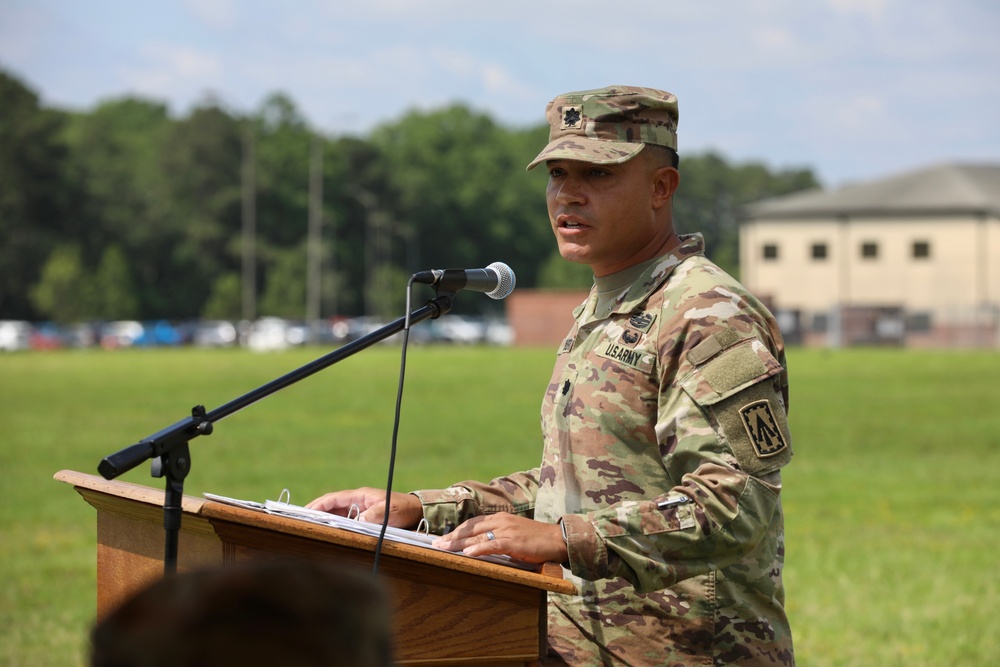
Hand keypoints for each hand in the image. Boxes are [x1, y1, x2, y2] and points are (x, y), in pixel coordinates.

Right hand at [306, 487, 423, 528]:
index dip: (318, 505)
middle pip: (331, 506)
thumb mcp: (389, 510)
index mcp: (360, 495)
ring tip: (311, 528)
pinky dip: (336, 526)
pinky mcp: (364, 519)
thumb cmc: (403, 508)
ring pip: (337, 514)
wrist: (417, 512)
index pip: (333, 498)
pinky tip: (329, 533)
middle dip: (317, 512)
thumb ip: (373, 515)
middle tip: (302, 522)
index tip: (306, 512)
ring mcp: (360, 510)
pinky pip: (346, 521)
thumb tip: (356, 521)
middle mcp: (357, 502)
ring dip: (325, 520)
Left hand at [432, 513, 567, 564]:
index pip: (473, 523)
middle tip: (435, 544)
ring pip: (477, 536)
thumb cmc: (537, 540)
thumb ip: (499, 537)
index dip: (457, 531)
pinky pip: (491, 545)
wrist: (557, 539)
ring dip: (458, 544)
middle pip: (470, 529)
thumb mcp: (515, 534)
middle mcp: (501, 521)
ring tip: (444, 549)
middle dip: (452, 537)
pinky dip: (478, 549)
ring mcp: (507, 530)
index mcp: (500, 518)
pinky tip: (466, 554)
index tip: (443, 538)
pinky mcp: (513, 542)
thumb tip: (481, 548)